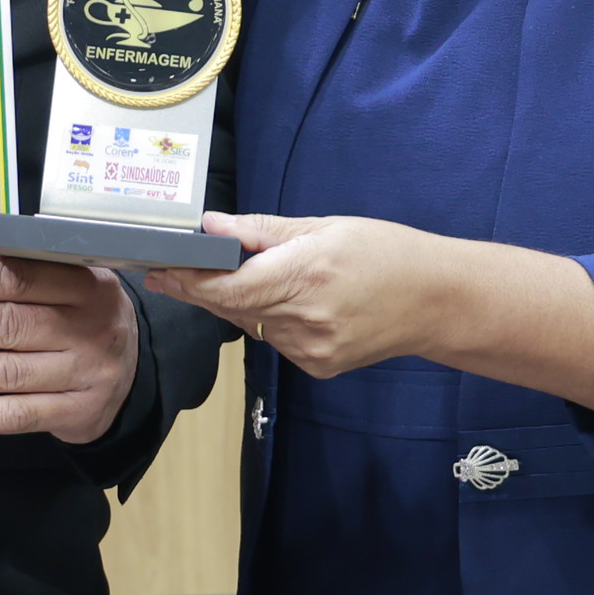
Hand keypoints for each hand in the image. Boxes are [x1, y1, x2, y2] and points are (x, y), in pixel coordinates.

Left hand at [0, 253, 138, 442]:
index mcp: (85, 283)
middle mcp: (88, 327)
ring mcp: (84, 373)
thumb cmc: (80, 320)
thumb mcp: (71, 286)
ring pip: (6, 374)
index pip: (18, 279)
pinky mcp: (75, 413)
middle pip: (8, 326)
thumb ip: (21, 280)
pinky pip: (14, 416)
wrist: (133, 374)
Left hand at [143, 213, 451, 379]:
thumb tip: (211, 226)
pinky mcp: (315, 368)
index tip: (160, 269)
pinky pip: (274, 340)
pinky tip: (293, 303)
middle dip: (199, 289)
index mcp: (305, 275)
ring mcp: (310, 350)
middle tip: (170, 271)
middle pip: (230, 308)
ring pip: (251, 324)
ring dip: (240, 303)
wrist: (434, 301)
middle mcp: (304, 319)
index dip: (188, 280)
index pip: (227, 286)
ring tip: (256, 278)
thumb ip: (262, 231)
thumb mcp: (323, 227)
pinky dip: (270, 320)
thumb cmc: (384, 254)